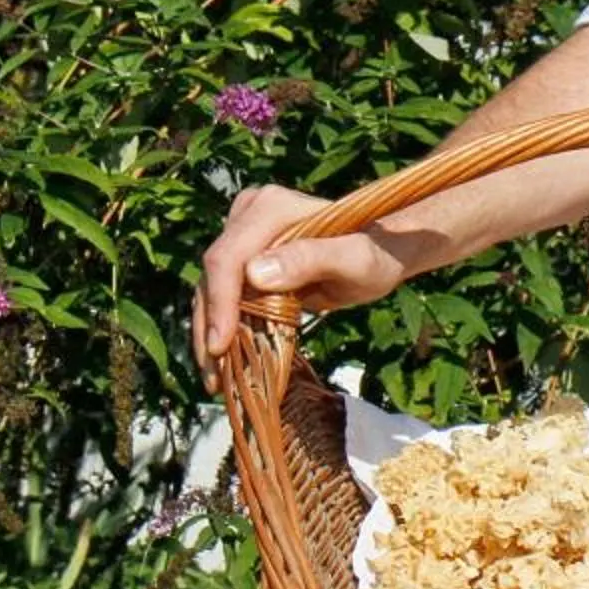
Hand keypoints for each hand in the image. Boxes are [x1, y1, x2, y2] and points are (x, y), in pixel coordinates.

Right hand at [196, 183, 414, 361]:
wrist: (380, 253)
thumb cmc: (375, 255)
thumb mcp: (355, 260)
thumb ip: (312, 259)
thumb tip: (254, 274)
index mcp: (270, 207)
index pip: (228, 257)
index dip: (220, 303)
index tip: (220, 346)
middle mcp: (249, 214)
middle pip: (212, 275)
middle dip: (208, 327)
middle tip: (213, 378)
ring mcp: (243, 235)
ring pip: (210, 289)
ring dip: (208, 334)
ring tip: (215, 380)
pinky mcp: (244, 258)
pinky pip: (222, 295)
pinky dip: (222, 329)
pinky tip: (225, 364)